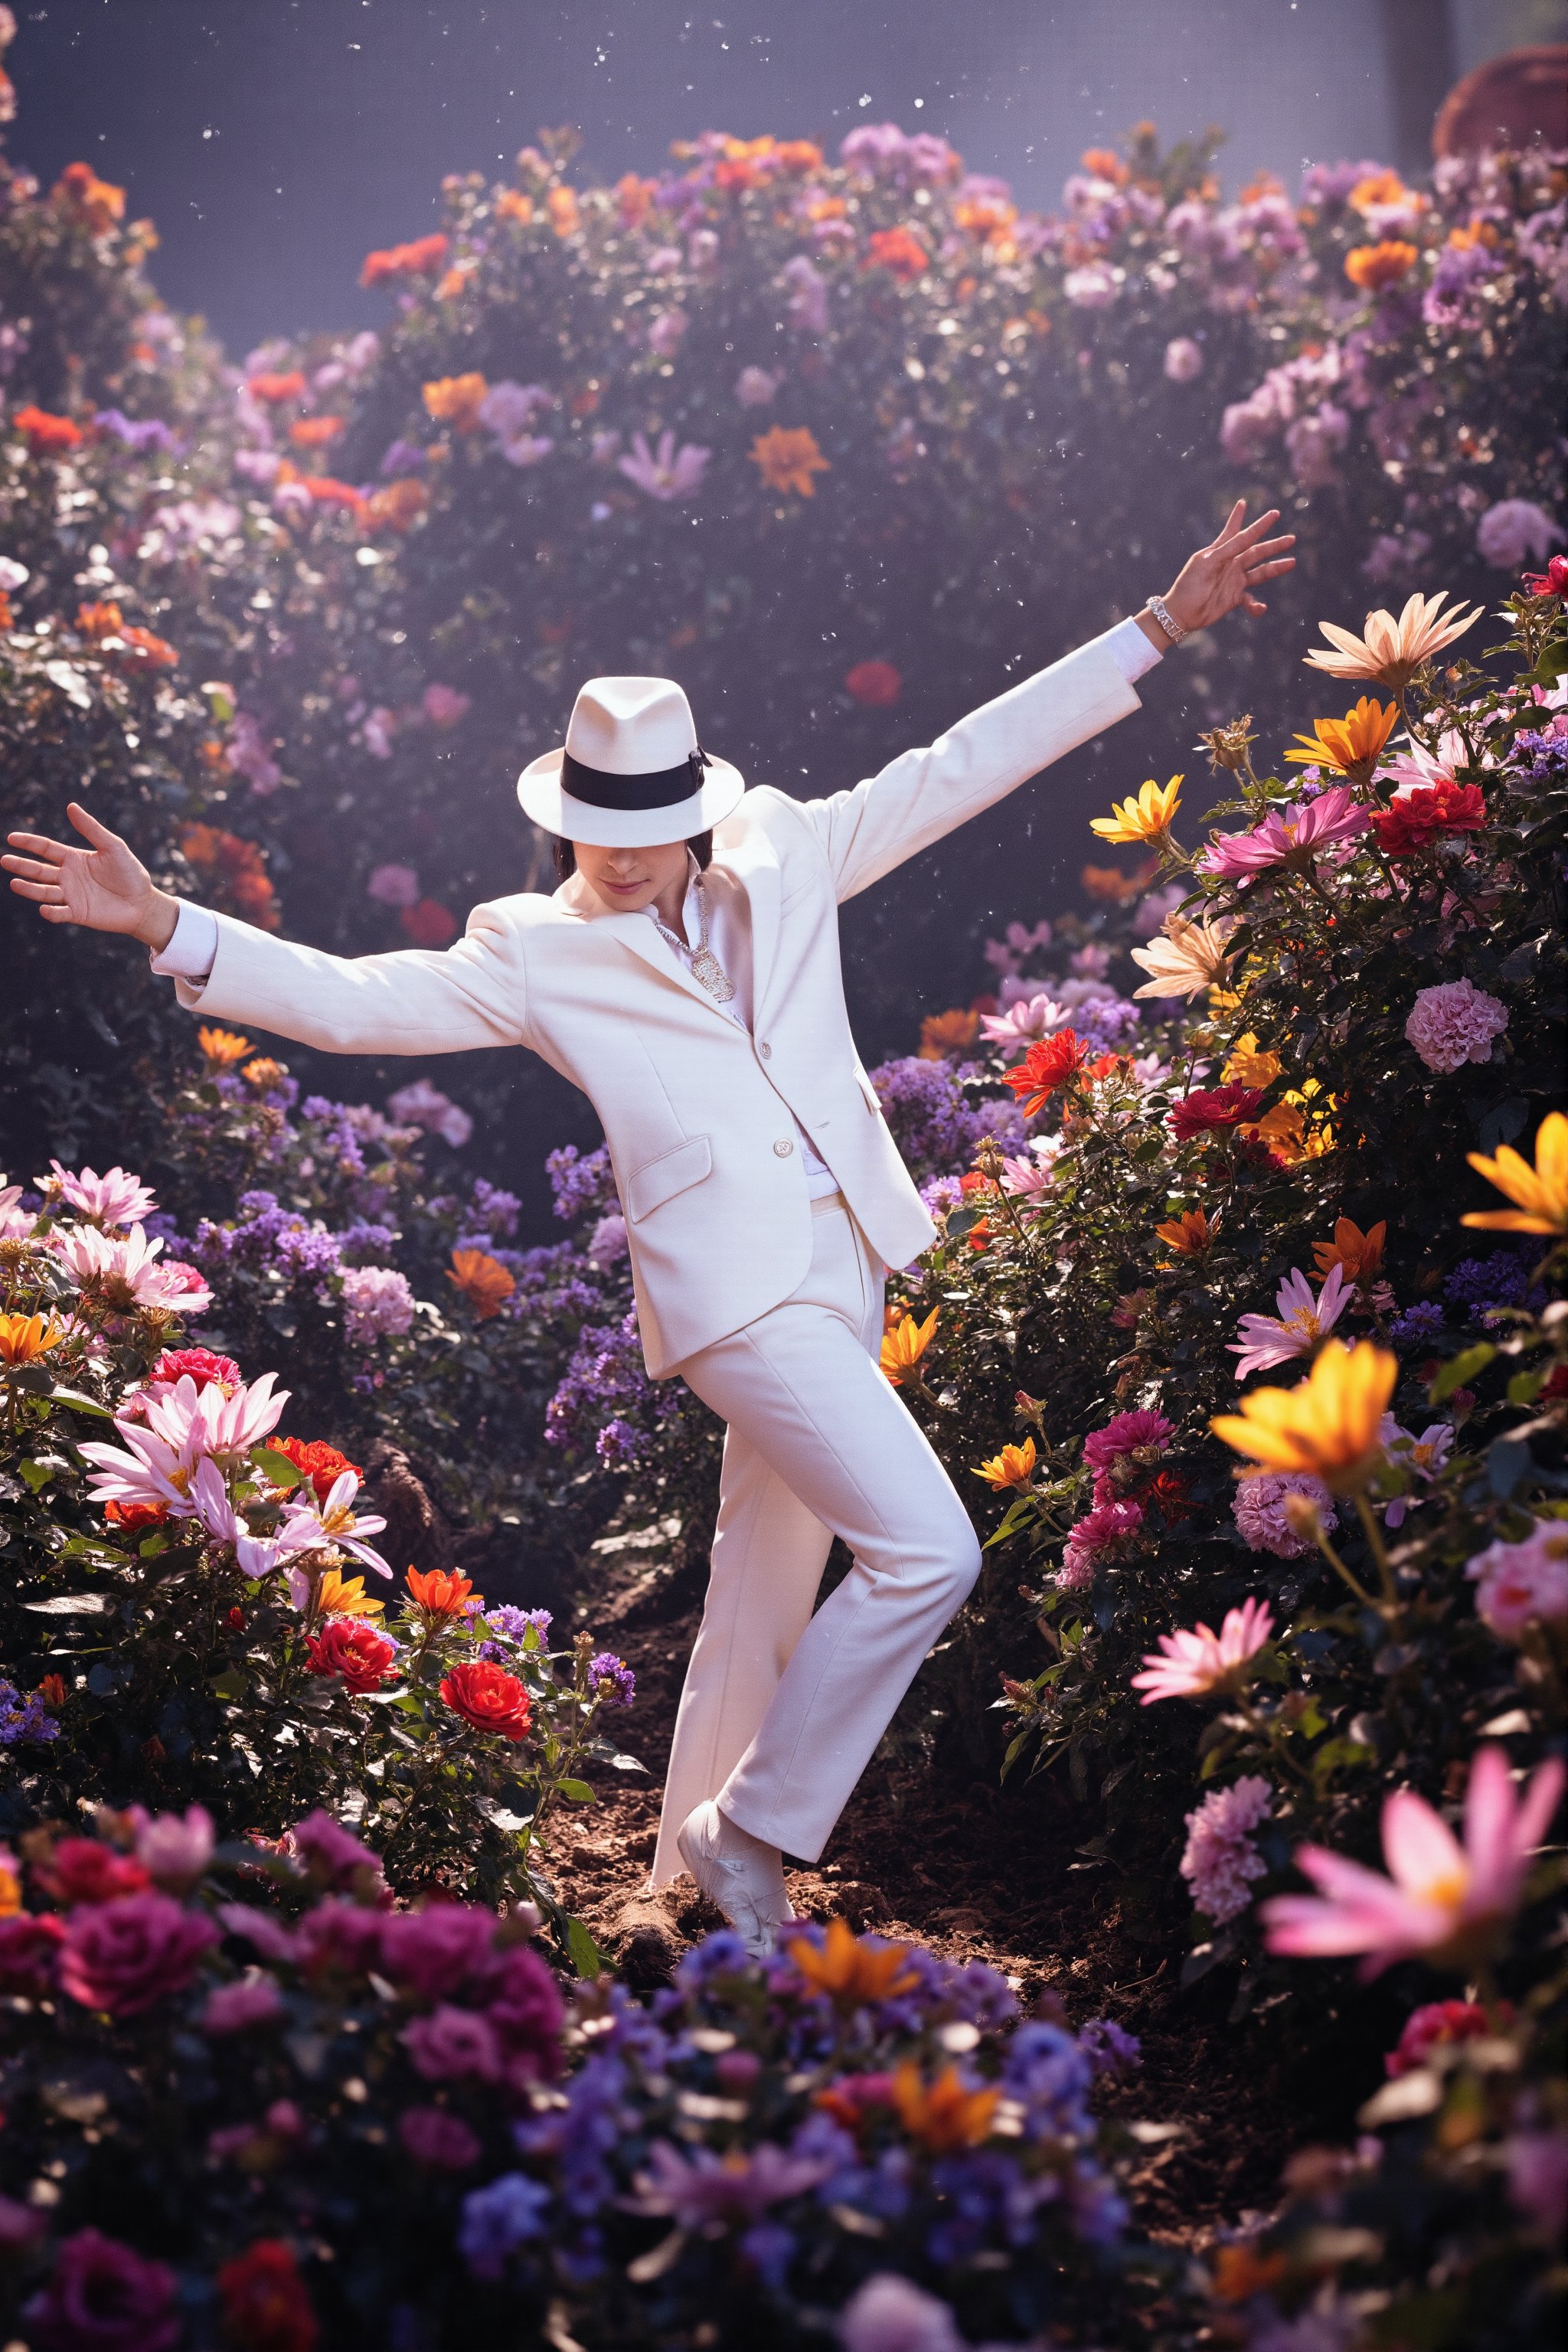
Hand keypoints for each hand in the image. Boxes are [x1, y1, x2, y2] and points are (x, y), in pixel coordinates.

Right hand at [3, 802, 178, 948]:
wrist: (143, 902)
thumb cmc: (130, 873)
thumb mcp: (113, 847)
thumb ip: (91, 828)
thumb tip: (71, 806)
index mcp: (74, 858)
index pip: (46, 848)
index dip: (29, 843)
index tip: (11, 838)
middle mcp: (68, 876)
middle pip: (39, 869)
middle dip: (21, 865)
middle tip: (4, 860)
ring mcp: (71, 895)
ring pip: (44, 891)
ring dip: (29, 888)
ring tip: (14, 883)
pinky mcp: (78, 913)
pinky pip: (60, 913)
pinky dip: (51, 912)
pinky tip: (45, 908)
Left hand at [1158, 500, 1296, 634]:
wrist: (1180, 614)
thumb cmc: (1189, 585)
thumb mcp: (1208, 564)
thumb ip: (1227, 549)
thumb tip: (1245, 535)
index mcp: (1221, 552)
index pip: (1239, 534)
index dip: (1250, 522)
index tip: (1260, 509)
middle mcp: (1230, 564)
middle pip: (1256, 552)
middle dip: (1274, 546)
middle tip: (1291, 539)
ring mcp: (1234, 581)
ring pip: (1260, 573)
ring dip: (1275, 569)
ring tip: (1291, 562)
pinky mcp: (1234, 598)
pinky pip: (1251, 600)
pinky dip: (1256, 606)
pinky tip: (1260, 609)